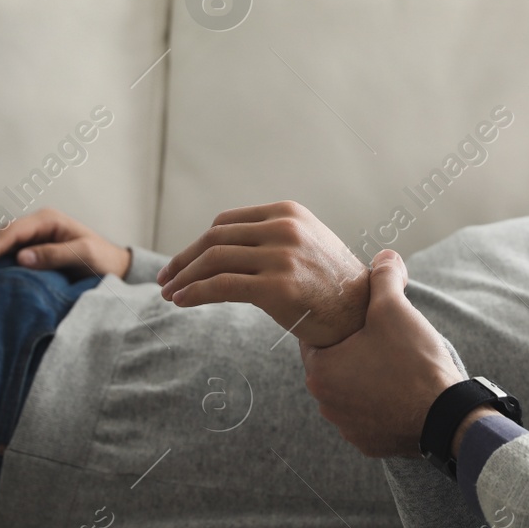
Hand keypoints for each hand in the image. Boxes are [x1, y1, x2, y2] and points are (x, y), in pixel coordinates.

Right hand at [0, 208, 131, 280]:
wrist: (113, 266)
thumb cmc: (101, 260)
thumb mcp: (84, 255)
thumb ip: (55, 255)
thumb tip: (22, 257)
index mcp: (48, 221)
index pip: (14, 233)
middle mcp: (36, 224)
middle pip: (0, 232)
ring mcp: (31, 234)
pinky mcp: (29, 246)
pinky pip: (1, 246)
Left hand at [157, 201, 369, 348]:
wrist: (363, 314)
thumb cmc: (331, 285)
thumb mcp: (306, 244)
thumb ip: (271, 236)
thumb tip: (221, 247)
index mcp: (288, 212)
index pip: (226, 222)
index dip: (197, 243)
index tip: (181, 262)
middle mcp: (284, 228)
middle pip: (215, 239)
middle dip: (184, 260)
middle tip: (165, 279)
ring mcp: (282, 257)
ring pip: (213, 260)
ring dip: (184, 277)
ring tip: (169, 293)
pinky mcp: (277, 287)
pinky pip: (221, 286)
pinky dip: (194, 293)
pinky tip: (181, 301)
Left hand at [300, 249, 463, 457]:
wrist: (445, 416)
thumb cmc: (413, 362)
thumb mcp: (395, 309)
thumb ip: (384, 277)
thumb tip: (384, 256)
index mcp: (320, 371)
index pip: (316, 336)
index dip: (338, 320)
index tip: (358, 315)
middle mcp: (325, 403)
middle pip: (334, 364)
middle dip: (354, 349)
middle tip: (381, 335)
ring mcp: (347, 428)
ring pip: (351, 391)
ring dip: (367, 378)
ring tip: (395, 363)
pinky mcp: (369, 444)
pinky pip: (369, 416)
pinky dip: (381, 404)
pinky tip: (402, 391)